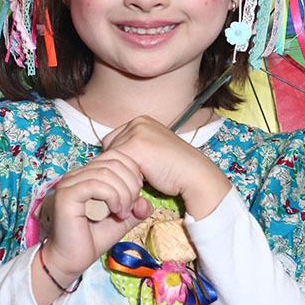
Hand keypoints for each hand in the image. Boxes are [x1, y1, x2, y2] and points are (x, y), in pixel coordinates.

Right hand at [36, 149, 151, 292]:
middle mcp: (77, 174)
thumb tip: (146, 202)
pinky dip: (112, 196)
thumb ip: (136, 208)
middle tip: (132, 206)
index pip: (116, 156)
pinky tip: (116, 210)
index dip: (133, 172)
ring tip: (124, 212)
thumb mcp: (123, 220)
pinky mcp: (67, 194)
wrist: (71, 260)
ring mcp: (70, 182)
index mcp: (89, 174)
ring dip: (123, 192)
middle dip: (130, 183)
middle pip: (114, 162)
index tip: (137, 195)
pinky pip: (95, 184)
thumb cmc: (93, 238)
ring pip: (106, 172)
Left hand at [103, 116, 230, 220]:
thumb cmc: (175, 169)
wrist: (195, 175)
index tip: (131, 172)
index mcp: (142, 120)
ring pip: (112, 157)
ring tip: (140, 181)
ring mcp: (137, 132)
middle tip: (136, 178)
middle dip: (118, 165)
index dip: (119, 159)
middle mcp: (138, 122)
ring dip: (121, 172)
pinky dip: (126, 178)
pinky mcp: (136, 145)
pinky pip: (117, 165)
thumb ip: (134, 150)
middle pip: (110, 147)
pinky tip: (142, 184)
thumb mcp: (152, 151)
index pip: (113, 140)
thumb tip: (111, 160)